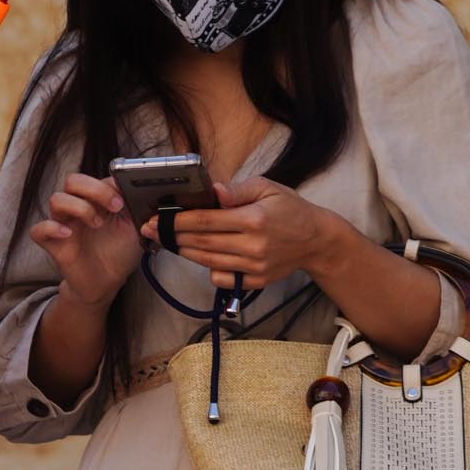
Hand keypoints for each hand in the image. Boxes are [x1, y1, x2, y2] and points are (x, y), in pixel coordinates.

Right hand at [28, 173, 140, 309]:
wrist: (107, 281)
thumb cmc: (119, 252)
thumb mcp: (135, 227)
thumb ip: (135, 207)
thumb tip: (135, 188)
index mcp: (97, 200)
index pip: (96, 178)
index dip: (109, 185)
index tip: (124, 199)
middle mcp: (78, 207)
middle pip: (73, 180)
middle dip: (94, 189)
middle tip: (114, 207)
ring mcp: (63, 224)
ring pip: (56, 199)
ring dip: (79, 207)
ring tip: (96, 224)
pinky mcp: (52, 243)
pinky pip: (38, 230)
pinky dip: (51, 228)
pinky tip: (68, 235)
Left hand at [145, 177, 339, 289]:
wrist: (317, 240)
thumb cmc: (290, 209)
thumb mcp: (267, 188)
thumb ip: (236, 190)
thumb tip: (212, 190)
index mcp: (253, 219)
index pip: (206, 221)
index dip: (178, 221)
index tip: (159, 218)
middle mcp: (253, 245)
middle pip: (202, 243)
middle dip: (173, 236)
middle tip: (153, 231)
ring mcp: (254, 266)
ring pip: (208, 261)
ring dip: (184, 252)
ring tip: (169, 242)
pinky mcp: (256, 281)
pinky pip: (222, 278)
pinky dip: (208, 269)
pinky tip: (200, 256)